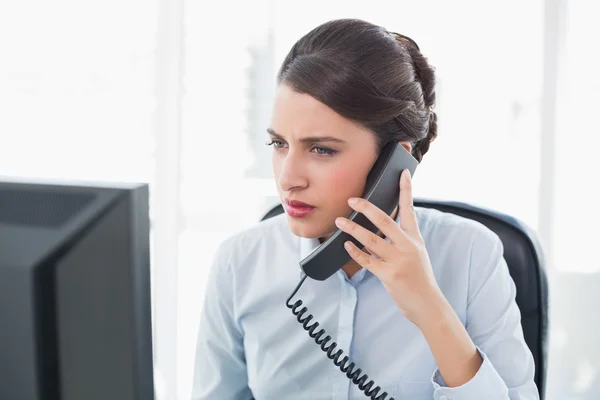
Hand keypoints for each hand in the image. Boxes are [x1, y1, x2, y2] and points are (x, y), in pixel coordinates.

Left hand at [334, 169, 447, 327]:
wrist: (428, 304)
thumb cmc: (419, 278)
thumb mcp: (416, 253)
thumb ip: (400, 239)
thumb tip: (379, 227)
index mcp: (414, 239)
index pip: (409, 209)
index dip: (405, 190)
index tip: (402, 173)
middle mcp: (407, 246)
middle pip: (385, 221)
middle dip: (367, 208)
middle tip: (351, 200)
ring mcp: (398, 260)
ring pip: (372, 240)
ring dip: (353, 229)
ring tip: (339, 221)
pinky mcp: (390, 275)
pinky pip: (368, 260)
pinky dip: (355, 252)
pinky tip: (346, 245)